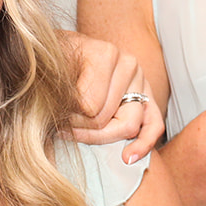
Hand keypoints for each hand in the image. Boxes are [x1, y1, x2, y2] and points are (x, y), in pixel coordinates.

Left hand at [61, 31, 165, 164]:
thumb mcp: (50, 63)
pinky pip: (154, 126)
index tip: (55, 118)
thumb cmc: (59, 58)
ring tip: (80, 137)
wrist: (71, 48)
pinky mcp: (148, 97)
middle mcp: (128, 64)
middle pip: (106, 118)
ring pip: (129, 126)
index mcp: (105, 53)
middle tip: (63, 129)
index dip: (70, 120)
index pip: (89, 106)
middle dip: (82, 130)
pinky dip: (143, 144)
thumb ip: (54, 85)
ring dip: (102, 138)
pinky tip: (127, 157)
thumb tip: (55, 109)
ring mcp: (141, 81)